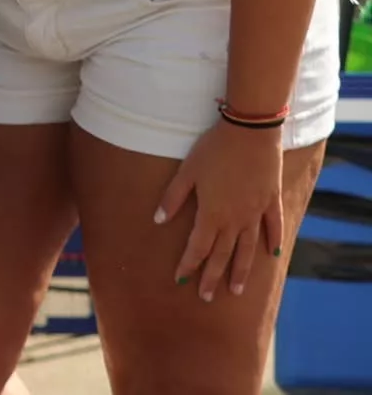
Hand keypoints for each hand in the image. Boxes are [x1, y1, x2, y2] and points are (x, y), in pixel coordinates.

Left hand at [156, 119, 284, 301]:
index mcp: (212, 214)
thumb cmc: (213, 150)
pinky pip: (272, 227)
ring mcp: (255, 212)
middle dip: (212, 276)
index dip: (189, 264)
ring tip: (237, 290)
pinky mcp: (270, 201)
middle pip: (223, 254)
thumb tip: (157, 220)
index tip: (181, 281)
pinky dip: (271, 242)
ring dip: (241, 270)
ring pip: (248, 249)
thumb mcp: (187, 172)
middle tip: (206, 297)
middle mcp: (235, 219)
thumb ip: (173, 198)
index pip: (198, 247)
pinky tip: (270, 256)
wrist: (250, 133)